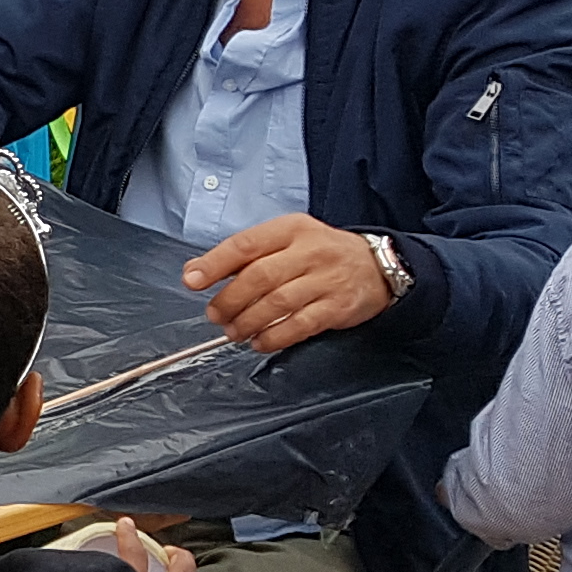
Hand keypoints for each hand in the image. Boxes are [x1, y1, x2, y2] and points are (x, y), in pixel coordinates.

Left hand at [181, 216, 394, 351]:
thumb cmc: (321, 253)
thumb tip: (196, 271)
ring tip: (233, 331)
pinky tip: (260, 342)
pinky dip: (275, 337)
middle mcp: (309, 252)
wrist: (379, 265)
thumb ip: (244, 254)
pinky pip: (300, 325)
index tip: (192, 280)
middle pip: (259, 277)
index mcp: (290, 229)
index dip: (214, 264)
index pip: (245, 245)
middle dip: (229, 300)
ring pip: (277, 303)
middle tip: (215, 314)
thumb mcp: (286, 240)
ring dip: (248, 322)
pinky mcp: (338, 307)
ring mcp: (326, 279)